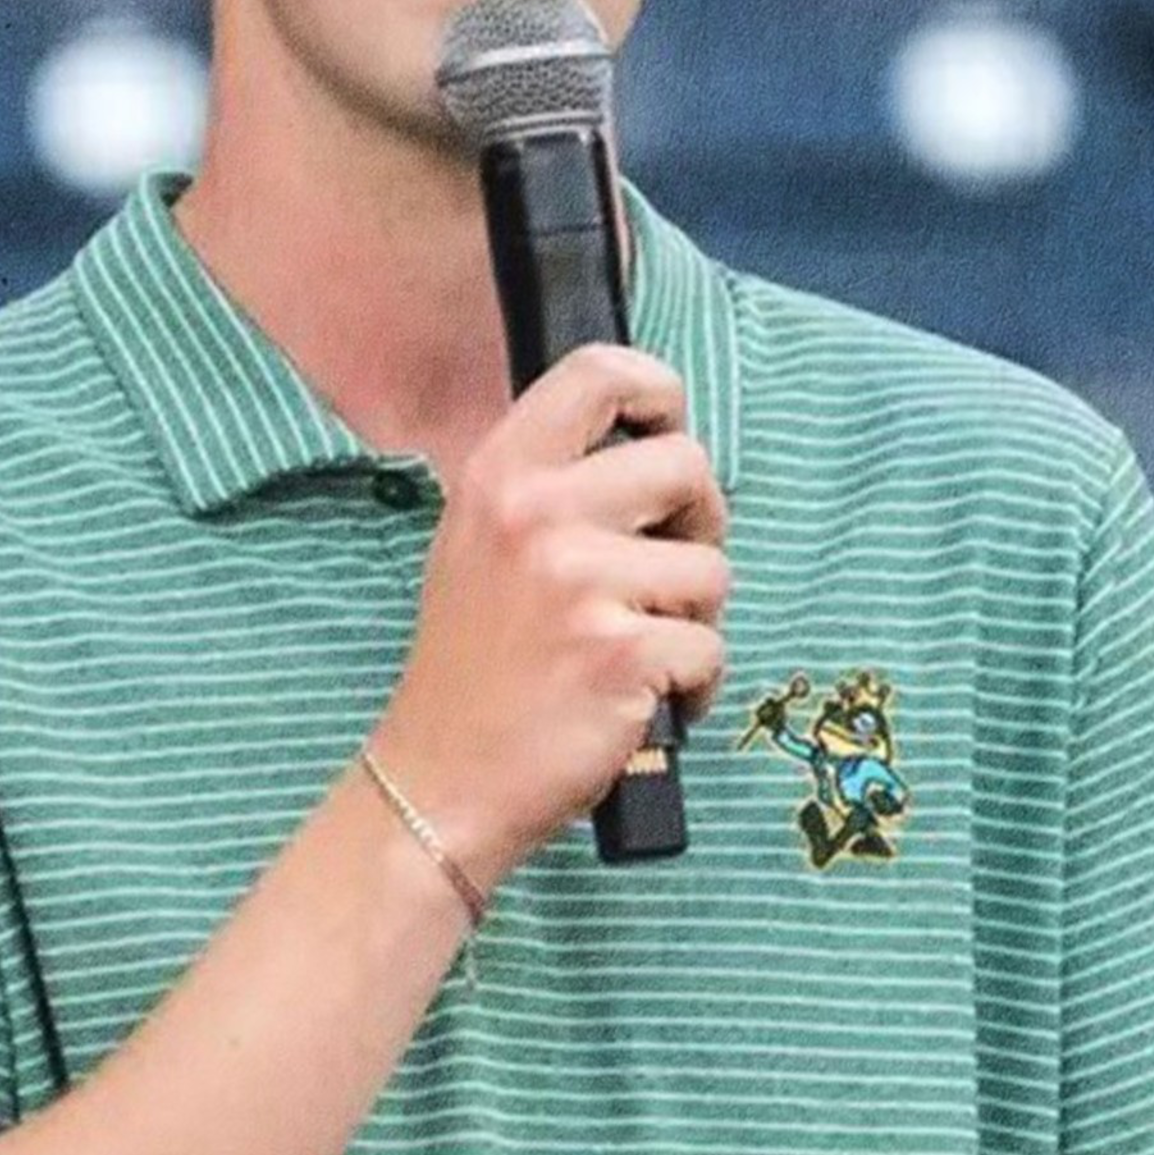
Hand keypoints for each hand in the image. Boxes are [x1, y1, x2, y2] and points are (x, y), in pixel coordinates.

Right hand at [368, 343, 728, 886]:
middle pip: (687, 464)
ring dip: (693, 618)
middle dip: (697, 523)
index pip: (599, 373)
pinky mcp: (623, 653)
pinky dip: (691, 686)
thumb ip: (549, 485)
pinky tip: (637, 704)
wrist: (441, 782)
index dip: (658, 391)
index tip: (665, 429)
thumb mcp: (477, 543)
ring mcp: (580, 583)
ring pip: (713, 568)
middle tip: (659, 573)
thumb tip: (649, 445)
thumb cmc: (472, 668)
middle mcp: (536, 514)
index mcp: (498, 475)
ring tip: (634, 652)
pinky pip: (710, 648)